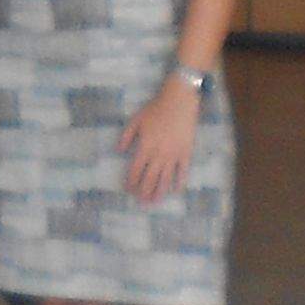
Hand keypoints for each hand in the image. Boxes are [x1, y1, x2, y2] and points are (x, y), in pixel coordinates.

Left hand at [120, 75, 203, 202]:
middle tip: (140, 202)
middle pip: (149, 178)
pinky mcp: (186, 153)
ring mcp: (173, 155)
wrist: (179, 102)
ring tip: (154, 202)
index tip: (128, 190)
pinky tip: (175, 190)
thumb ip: (126, 136)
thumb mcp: (135, 120)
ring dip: (159, 192)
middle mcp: (158, 154)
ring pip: (165, 179)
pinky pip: (183, 172)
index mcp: (145, 146)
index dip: (131, 182)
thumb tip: (118, 151)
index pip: (136, 170)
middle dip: (143, 192)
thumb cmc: (155, 109)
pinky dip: (179, 182)